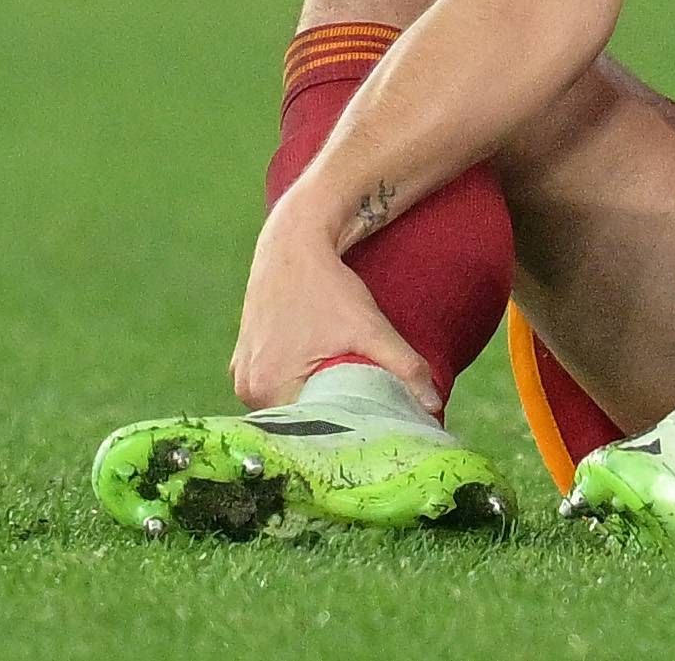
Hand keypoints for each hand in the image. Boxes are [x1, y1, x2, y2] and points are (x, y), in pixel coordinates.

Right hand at [230, 213, 440, 414]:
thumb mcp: (369, 328)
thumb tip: (433, 404)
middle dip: (328, 415)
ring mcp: (241, 374)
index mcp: (268, 388)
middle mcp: (247, 388)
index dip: (342, 429)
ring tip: (341, 390)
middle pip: (296, 419)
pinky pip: (273, 384)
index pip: (310, 429)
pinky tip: (318, 371)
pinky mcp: (243, 360)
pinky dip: (295, 382)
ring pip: (285, 403)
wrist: (293, 245)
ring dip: (311, 399)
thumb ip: (404, 367)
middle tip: (361, 410)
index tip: (367, 426)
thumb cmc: (328, 287)